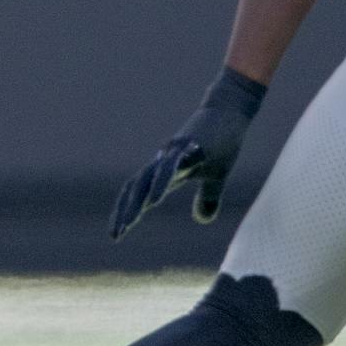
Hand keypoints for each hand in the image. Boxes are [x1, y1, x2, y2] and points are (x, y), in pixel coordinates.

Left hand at [109, 68, 267, 238]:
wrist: (230, 110)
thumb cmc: (221, 142)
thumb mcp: (217, 176)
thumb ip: (207, 198)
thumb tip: (202, 220)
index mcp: (166, 170)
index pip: (137, 192)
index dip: (126, 210)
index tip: (117, 233)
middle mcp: (163, 160)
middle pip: (135, 187)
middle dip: (124, 211)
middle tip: (116, 235)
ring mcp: (174, 152)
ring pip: (147, 179)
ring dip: (136, 202)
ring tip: (128, 224)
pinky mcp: (188, 146)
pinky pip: (169, 167)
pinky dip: (159, 184)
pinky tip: (153, 201)